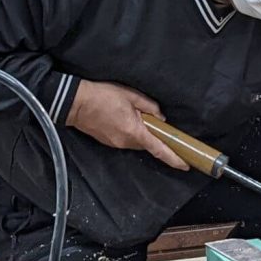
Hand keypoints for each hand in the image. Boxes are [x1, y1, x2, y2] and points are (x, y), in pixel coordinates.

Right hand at [66, 80, 188, 170]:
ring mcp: (116, 144)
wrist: (75, 103)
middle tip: (158, 125)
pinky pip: (126, 140)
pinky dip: (131, 133)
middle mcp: (126, 142)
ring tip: (135, 116)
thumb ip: (150, 107)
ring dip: (142, 134)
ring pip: (137, 143)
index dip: (174, 158)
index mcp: (135, 131)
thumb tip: (161, 118)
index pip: (159, 149)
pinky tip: (124, 119)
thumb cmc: (102, 96)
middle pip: (148, 145)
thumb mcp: (130, 95)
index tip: (185, 165)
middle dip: (155, 138)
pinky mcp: (108, 142)